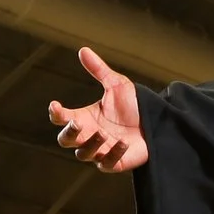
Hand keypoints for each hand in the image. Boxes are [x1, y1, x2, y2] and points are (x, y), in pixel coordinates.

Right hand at [48, 47, 148, 172]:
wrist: (157, 122)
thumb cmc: (134, 105)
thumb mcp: (117, 84)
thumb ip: (99, 70)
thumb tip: (83, 50)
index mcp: (85, 117)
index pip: (61, 119)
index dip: (56, 114)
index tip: (55, 105)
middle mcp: (89, 135)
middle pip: (65, 140)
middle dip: (69, 133)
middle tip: (77, 123)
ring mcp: (100, 150)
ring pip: (83, 154)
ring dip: (90, 144)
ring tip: (102, 132)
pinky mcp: (114, 163)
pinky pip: (106, 163)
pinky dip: (113, 154)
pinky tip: (123, 142)